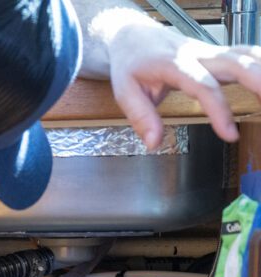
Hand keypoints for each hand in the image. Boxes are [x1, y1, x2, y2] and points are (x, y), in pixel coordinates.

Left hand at [103, 22, 260, 148]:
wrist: (133, 37)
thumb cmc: (130, 64)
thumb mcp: (125, 92)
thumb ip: (141, 117)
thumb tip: (154, 143)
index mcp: (174, 64)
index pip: (203, 86)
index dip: (219, 110)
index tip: (229, 135)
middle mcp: (198, 54)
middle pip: (236, 63)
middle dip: (259, 82)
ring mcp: (211, 52)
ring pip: (246, 55)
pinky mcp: (218, 54)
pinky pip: (247, 55)